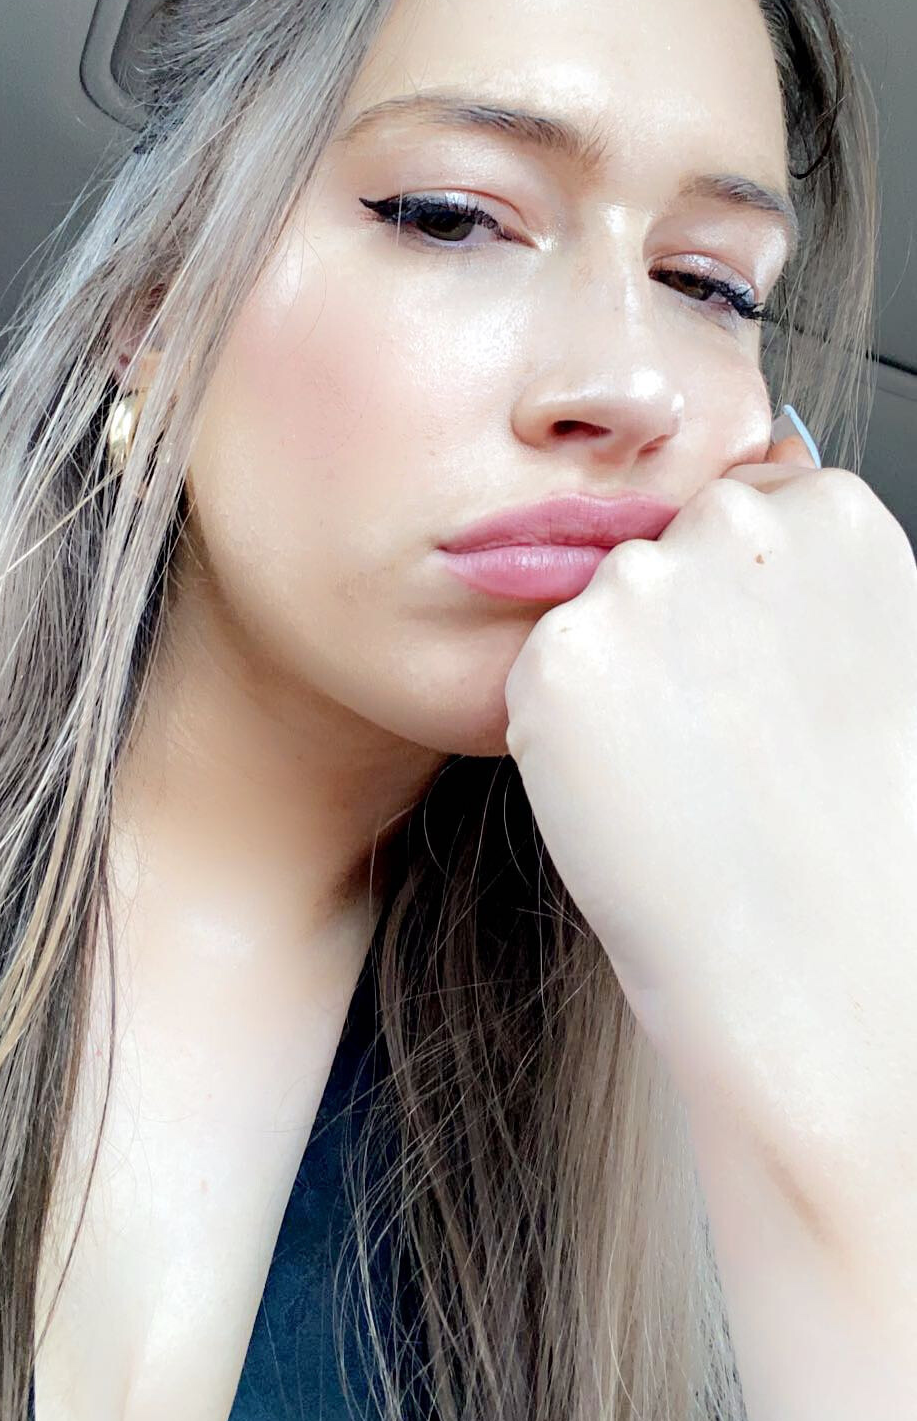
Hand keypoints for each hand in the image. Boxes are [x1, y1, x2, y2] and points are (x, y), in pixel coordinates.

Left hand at [502, 422, 916, 1228]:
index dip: (745, 612)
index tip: (771, 687)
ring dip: (621, 673)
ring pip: (599, 606)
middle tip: (729, 736)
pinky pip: (547, 672)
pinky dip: (570, 727)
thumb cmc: (862, 821)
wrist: (823, 960)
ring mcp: (640, 584)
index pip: (745, 509)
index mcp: (834, 511)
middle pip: (664, 546)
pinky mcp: (561, 657)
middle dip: (677, 626)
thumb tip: (758, 460)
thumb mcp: (873, 648)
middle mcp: (732, 523)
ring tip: (690, 770)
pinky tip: (634, 789)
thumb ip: (805, 558)